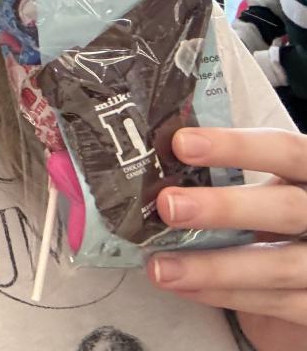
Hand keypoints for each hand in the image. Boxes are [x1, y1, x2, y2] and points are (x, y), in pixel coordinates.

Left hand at [148, 127, 306, 349]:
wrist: (306, 276)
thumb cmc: (276, 217)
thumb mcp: (270, 188)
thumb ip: (229, 177)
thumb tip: (155, 164)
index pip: (287, 151)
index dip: (237, 146)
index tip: (181, 144)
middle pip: (287, 208)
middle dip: (225, 207)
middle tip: (168, 205)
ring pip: (278, 265)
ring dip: (212, 267)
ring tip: (160, 266)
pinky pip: (274, 303)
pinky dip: (224, 295)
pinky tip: (183, 287)